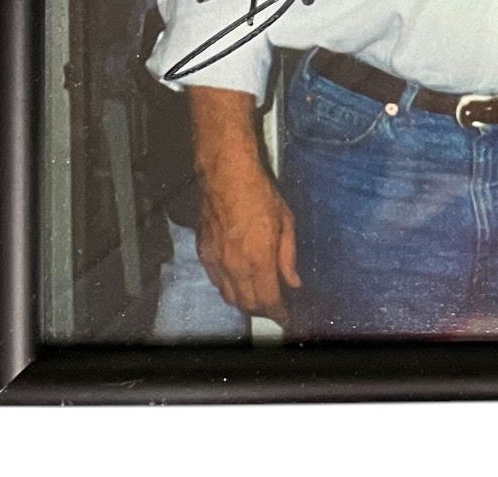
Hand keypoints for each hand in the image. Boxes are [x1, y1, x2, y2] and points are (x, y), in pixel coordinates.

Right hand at [197, 164, 301, 322]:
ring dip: (245, 302)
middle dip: (263, 311)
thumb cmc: (260, 195)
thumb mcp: (286, 223)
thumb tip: (294, 282)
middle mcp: (234, 268)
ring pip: (229, 296)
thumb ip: (289, 257)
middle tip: (275, 309)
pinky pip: (216, 281)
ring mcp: (215, 262)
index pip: (268, 301)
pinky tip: (238, 281)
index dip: (278, 315)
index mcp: (258, 261)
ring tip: (259, 299)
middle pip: (247, 304)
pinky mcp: (203, 253)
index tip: (286, 320)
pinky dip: (229, 288)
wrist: (226, 177)